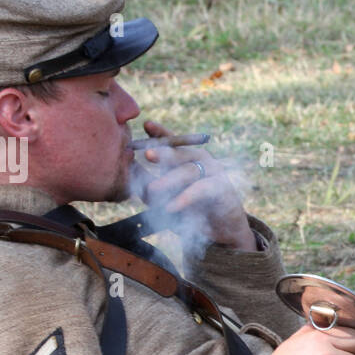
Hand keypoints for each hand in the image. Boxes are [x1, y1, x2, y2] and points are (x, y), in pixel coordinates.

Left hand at [136, 120, 255, 250]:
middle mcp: (201, 159)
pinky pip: (201, 189)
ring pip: (189, 171)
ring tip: (152, 190)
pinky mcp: (223, 187)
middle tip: (147, 154)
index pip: (173, 142)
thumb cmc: (193, 211)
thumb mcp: (166, 197)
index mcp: (187, 158)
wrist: (221, 229)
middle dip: (164, 152)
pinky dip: (185, 198)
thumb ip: (150, 185)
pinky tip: (171, 207)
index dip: (160, 133)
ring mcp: (214, 171)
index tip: (146, 125)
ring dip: (169, 180)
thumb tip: (131, 171)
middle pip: (180, 152)